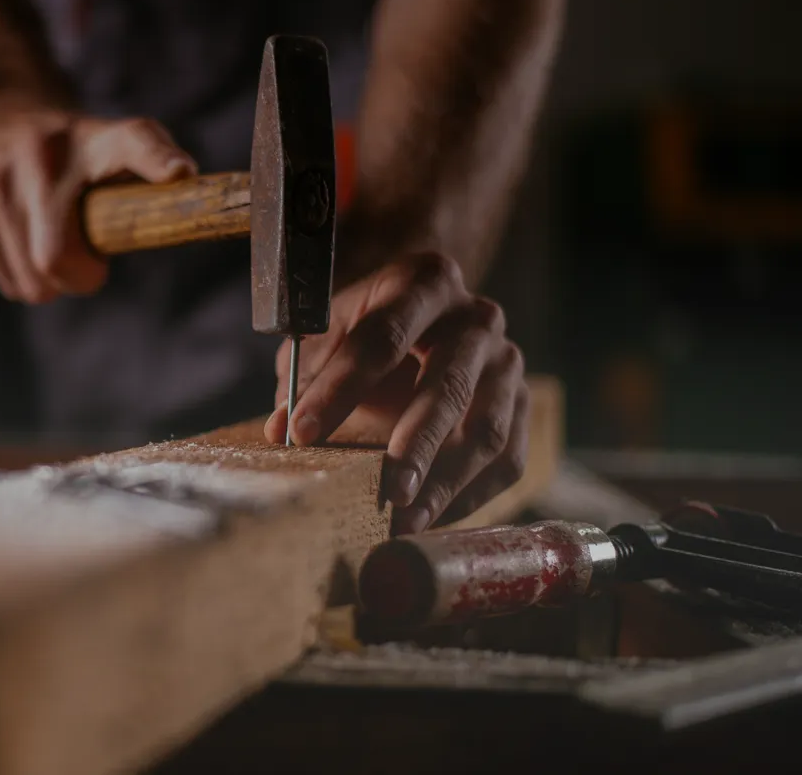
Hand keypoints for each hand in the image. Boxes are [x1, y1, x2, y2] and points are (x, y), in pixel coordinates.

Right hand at [0, 101, 196, 302]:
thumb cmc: (69, 145)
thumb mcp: (114, 140)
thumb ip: (152, 159)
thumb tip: (183, 177)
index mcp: (92, 138)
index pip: (133, 142)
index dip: (158, 159)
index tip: (180, 173)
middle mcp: (38, 157)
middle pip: (56, 260)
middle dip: (78, 275)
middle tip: (85, 259)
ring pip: (32, 283)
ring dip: (50, 280)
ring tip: (51, 243)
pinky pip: (10, 283)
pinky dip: (24, 277)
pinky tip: (23, 241)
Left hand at [264, 252, 528, 534]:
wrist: (423, 317)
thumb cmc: (365, 329)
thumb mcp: (327, 334)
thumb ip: (303, 377)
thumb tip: (279, 431)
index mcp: (424, 283)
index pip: (381, 337)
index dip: (340, 388)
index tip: (303, 433)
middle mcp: (477, 318)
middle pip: (447, 385)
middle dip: (415, 443)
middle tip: (388, 491)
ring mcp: (507, 362)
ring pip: (487, 429)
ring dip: (446, 481)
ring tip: (405, 519)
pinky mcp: (522, 404)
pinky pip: (507, 459)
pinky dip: (469, 496)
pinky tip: (429, 517)